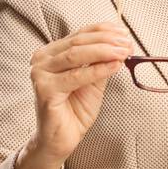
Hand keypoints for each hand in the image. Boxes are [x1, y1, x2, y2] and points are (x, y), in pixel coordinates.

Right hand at [27, 21, 133, 163]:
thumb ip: (103, 63)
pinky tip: (114, 66)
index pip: (80, 34)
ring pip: (76, 55)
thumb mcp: (94, 81)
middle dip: (107, 40)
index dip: (104, 31)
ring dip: (104, 51)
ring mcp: (40, 74)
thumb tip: (122, 45)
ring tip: (124, 52)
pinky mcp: (44, 90)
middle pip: (78, 42)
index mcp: (52, 52)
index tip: (125, 32)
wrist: (62, 138)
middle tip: (128, 43)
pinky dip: (97, 70)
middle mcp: (42, 59)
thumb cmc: (75, 109)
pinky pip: (75, 77)